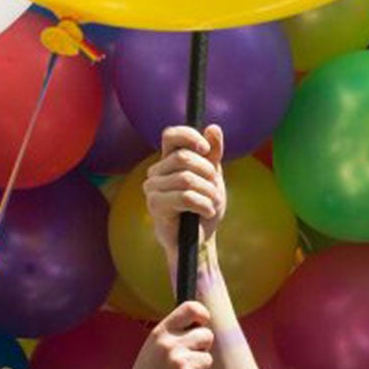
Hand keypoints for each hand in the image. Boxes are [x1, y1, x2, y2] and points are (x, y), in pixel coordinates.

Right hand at [118, 302, 213, 368]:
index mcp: (160, 334)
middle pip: (206, 335)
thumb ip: (172, 336)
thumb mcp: (152, 350)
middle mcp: (171, 345)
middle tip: (188, 359)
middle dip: (203, 347)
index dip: (202, 314)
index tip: (204, 322)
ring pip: (207, 358)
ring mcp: (181, 363)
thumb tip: (200, 324)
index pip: (190, 308)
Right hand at [144, 124, 226, 260]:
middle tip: (215, 188)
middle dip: (208, 173)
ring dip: (208, 192)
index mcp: (168, 161)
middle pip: (183, 158)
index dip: (189, 136)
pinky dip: (203, 204)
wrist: (200, 240)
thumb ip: (213, 153)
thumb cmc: (204, 207)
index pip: (170, 135)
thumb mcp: (214, 177)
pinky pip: (185, 197)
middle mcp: (156, 172)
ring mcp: (152, 189)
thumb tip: (213, 128)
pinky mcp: (155, 206)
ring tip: (213, 204)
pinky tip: (207, 212)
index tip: (206, 149)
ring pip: (186, 179)